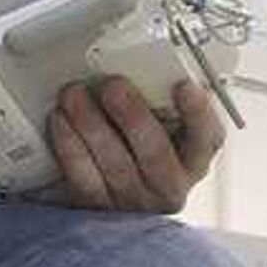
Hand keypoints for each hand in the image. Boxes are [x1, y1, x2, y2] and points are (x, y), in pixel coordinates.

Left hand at [48, 75, 222, 211]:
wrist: (116, 198)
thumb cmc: (144, 153)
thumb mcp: (165, 127)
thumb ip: (163, 102)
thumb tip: (149, 61)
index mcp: (192, 161)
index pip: (206, 139)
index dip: (197, 113)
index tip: (184, 86)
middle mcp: (166, 185)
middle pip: (155, 154)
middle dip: (133, 115)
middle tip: (113, 85)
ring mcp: (132, 199)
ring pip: (114, 164)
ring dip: (91, 124)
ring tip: (74, 94)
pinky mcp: (97, 206)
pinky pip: (82, 175)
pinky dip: (68, 144)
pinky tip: (60, 119)